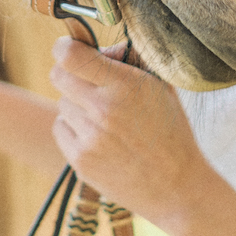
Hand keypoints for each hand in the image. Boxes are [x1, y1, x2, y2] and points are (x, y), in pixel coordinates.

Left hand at [50, 37, 210, 229]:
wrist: (177, 188)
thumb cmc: (171, 131)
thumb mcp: (160, 87)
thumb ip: (129, 60)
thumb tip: (100, 49)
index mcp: (126, 85)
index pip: (71, 56)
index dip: (64, 47)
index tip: (67, 48)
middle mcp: (104, 109)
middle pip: (58, 76)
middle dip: (69, 73)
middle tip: (87, 82)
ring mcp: (90, 137)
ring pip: (62, 104)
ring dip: (76, 105)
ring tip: (105, 119)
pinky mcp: (80, 161)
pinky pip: (61, 129)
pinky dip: (74, 129)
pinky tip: (98, 137)